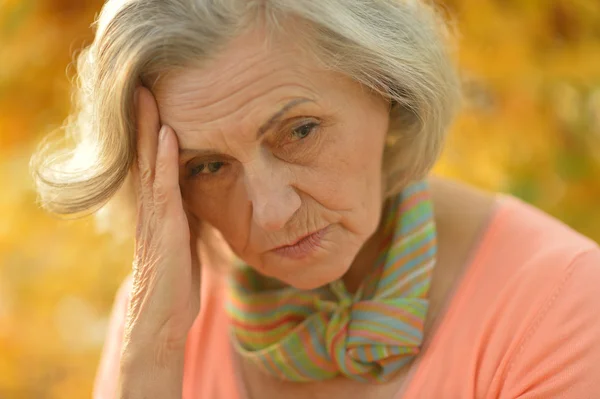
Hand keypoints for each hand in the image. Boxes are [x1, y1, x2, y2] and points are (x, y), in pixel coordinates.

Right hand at [118, 86, 201, 397]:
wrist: (162, 321)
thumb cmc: (177, 282)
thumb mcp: (187, 240)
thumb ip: (190, 216)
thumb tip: (208, 195)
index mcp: (160, 209)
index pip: (154, 162)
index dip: (153, 130)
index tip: (157, 98)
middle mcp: (151, 209)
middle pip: (145, 155)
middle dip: (144, 119)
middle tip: (144, 81)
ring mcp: (154, 219)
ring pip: (149, 165)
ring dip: (148, 128)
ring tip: (148, 93)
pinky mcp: (163, 233)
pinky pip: (163, 191)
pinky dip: (164, 161)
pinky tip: (167, 136)